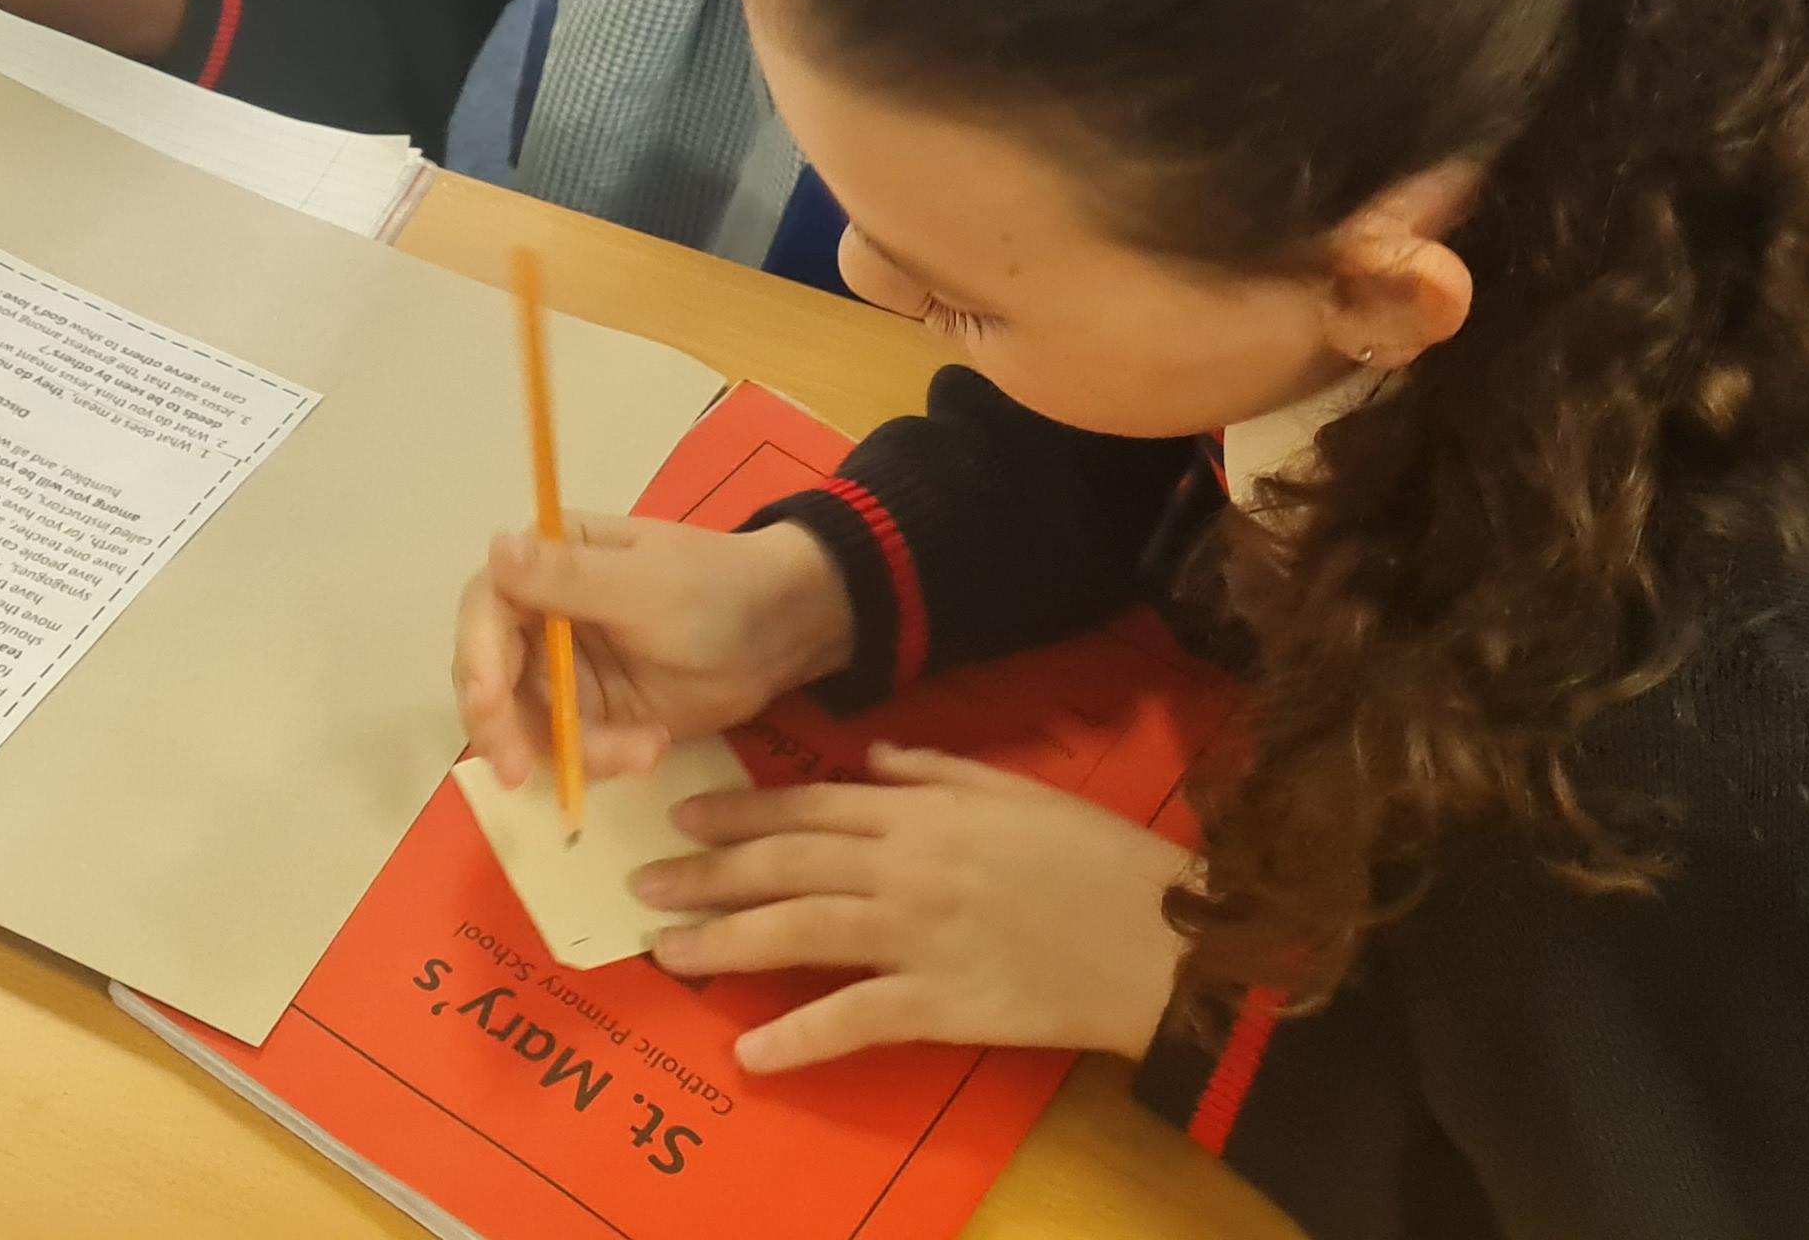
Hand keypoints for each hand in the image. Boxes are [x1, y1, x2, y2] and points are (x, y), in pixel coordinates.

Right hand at [452, 517, 850, 785]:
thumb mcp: (644, 585)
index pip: (485, 609)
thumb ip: (569, 577)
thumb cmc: (714, 589)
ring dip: (572, 749)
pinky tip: (652, 750)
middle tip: (519, 771)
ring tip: (642, 752)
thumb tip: (495, 546)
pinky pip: (568, 751)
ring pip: (525, 725)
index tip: (489, 706)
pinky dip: (602, 760)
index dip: (476, 658)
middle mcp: (541, 617)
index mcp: (547, 563)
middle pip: (487, 677)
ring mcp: (563, 672)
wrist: (782, 633)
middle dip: (502, 726)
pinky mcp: (590, 716)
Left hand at [640, 746, 1192, 1071]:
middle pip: (786, 864)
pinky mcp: (943, 1002)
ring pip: (801, 931)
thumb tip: (869, 758)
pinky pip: (855, 1018)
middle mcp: (907, 864)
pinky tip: (752, 1051)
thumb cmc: (1095, 857)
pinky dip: (800, 1035)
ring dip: (725, 940)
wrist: (1161, 935)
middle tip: (647, 884)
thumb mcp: (1015, 789)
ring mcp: (920, 934)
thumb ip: (935, 769)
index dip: (741, 810)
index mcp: (923, 811)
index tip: (684, 815)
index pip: (809, 806)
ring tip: (668, 951)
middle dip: (708, 872)